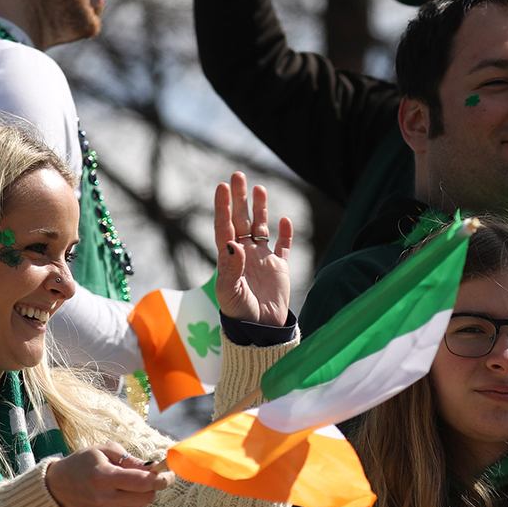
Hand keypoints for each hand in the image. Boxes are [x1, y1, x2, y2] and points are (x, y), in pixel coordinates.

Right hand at [44, 443, 174, 506]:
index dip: (161, 479)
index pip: (142, 482)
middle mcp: (104, 499)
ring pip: (142, 506)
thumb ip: (131, 459)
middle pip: (146, 497)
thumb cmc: (84, 463)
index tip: (169, 473)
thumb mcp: (105, 451)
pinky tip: (118, 495)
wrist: (60, 487)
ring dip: (142, 494)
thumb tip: (154, 468)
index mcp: (103, 477)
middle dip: (153, 485)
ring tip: (125, 483)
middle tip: (149, 475)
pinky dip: (132, 503)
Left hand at [213, 172, 291, 326]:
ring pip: (261, 228)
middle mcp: (244, 254)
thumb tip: (232, 242)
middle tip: (238, 175)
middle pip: (241, 220)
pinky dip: (285, 233)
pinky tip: (285, 220)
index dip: (222, 207)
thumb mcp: (230, 292)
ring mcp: (262, 259)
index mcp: (228, 258)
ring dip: (260, 208)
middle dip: (239, 199)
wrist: (260, 331)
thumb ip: (231, 267)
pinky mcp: (280, 268)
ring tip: (259, 188)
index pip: (224, 226)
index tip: (222, 187)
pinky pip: (283, 246)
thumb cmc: (238, 314)